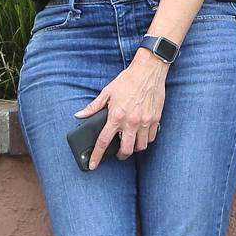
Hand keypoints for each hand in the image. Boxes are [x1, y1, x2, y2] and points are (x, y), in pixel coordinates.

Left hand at [73, 50, 168, 164]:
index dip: (97, 155)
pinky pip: (151, 138)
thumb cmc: (127, 80)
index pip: (104, 141)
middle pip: (125, 150)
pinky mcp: (156, 119)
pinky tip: (140, 136)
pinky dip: (145, 140)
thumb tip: (79, 115)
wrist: (148, 71)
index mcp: (116, 116)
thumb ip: (93, 107)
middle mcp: (131, 122)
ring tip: (129, 144)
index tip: (93, 165)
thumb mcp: (107, 92)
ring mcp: (145, 122)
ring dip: (133, 149)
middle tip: (116, 154)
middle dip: (119, 156)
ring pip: (140, 147)